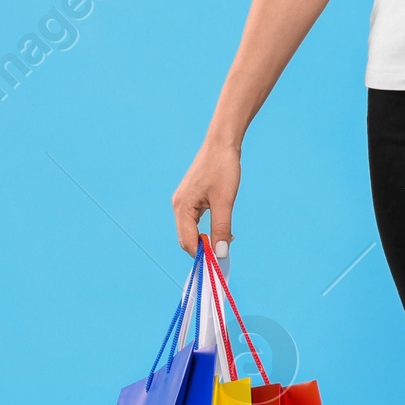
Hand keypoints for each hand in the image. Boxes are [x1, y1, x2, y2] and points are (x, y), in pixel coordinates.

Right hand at [172, 136, 241, 256]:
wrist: (222, 143)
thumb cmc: (222, 168)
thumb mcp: (224, 201)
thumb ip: (222, 228)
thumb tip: (221, 254)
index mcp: (182, 207)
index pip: (187, 242)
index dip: (202, 255)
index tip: (220, 262)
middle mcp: (178, 206)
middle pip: (186, 238)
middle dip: (203, 248)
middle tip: (225, 251)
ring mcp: (183, 202)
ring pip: (191, 230)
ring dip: (206, 238)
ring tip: (226, 240)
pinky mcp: (191, 198)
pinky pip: (194, 220)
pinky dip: (206, 228)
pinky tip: (221, 228)